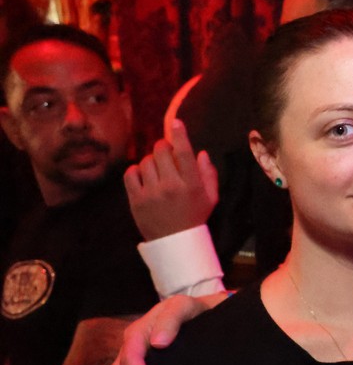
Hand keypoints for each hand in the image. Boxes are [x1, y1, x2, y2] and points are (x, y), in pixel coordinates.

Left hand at [124, 120, 218, 240]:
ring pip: (146, 161)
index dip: (180, 134)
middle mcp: (172, 186)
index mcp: (192, 185)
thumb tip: (201, 152)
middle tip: (166, 153)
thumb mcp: (211, 197)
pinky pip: (131, 173)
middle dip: (163, 147)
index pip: (185, 153)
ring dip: (151, 162)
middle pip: (161, 151)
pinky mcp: (136, 200)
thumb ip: (208, 174)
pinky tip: (143, 177)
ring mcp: (152, 193)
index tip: (176, 122)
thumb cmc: (194, 216)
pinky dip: (136, 171)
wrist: (174, 242)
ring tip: (156, 172)